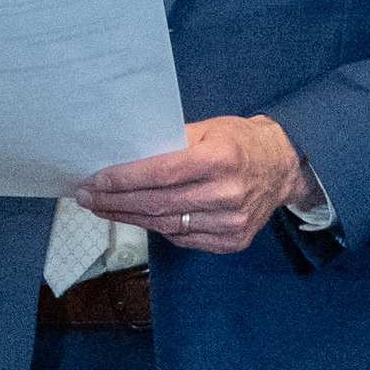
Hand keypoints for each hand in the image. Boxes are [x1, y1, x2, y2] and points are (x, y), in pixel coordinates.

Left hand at [77, 115, 308, 253]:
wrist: (284, 168)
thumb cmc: (239, 141)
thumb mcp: (207, 128)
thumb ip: (168, 141)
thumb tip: (122, 153)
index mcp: (221, 159)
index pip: (161, 173)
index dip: (123, 179)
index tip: (94, 180)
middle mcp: (228, 194)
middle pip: (158, 202)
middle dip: (115, 201)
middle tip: (85, 196)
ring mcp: (232, 222)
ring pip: (166, 224)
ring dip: (128, 217)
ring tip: (101, 208)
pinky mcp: (232, 241)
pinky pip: (183, 238)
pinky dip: (155, 227)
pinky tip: (135, 217)